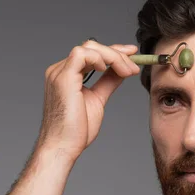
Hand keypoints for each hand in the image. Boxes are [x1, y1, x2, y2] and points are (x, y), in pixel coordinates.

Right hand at [34, 39, 139, 161]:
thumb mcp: (98, 99)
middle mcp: (60, 70)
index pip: (92, 53)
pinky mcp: (62, 77)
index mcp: (67, 75)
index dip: (114, 51)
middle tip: (135, 66)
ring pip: (89, 47)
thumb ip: (108, 82)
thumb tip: (121, 71)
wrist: (64, 147)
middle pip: (91, 47)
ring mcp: (59, 72)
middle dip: (117, 53)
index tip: (133, 54)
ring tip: (127, 71)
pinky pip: (82, 54)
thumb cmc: (77, 130)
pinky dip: (100, 58)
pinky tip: (108, 69)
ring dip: (113, 56)